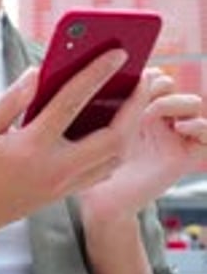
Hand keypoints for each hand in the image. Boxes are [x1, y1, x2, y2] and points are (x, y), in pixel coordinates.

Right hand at [0, 49, 129, 237]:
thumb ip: (13, 99)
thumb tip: (39, 73)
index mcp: (31, 146)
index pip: (72, 102)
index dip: (97, 74)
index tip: (117, 54)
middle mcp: (55, 167)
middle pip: (113, 137)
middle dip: (135, 107)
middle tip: (143, 80)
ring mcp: (65, 184)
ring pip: (116, 157)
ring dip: (131, 128)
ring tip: (134, 101)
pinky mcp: (66, 193)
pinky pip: (105, 169)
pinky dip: (118, 147)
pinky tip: (116, 128)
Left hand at [79, 68, 206, 222]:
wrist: (101, 201)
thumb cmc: (89, 165)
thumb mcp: (91, 128)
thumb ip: (94, 103)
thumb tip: (79, 71)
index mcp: (136, 107)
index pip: (153, 75)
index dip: (147, 71)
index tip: (132, 75)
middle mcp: (157, 119)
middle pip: (171, 84)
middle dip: (158, 83)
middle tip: (141, 92)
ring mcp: (172, 136)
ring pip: (192, 102)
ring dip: (175, 101)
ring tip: (152, 111)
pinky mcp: (183, 156)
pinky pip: (205, 134)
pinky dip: (198, 126)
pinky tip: (178, 128)